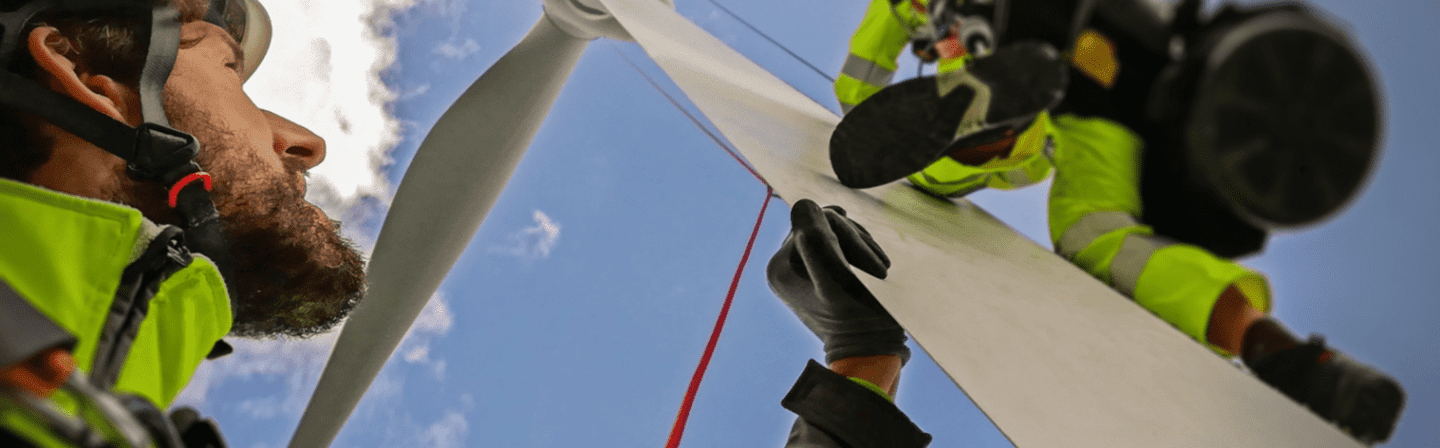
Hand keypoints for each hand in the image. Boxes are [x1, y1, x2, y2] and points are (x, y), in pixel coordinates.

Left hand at [767, 199, 909, 364]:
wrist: (870, 353)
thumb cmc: (858, 320)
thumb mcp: (837, 281)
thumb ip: (817, 243)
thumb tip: (804, 204)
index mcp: (780, 267)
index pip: (814, 222)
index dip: (849, 236)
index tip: (872, 267)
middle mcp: (784, 265)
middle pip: (823, 224)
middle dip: (856, 242)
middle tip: (879, 270)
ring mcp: (801, 268)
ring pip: (834, 231)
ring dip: (862, 246)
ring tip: (879, 272)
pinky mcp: (818, 272)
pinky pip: (839, 242)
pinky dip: (860, 251)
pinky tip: (874, 270)